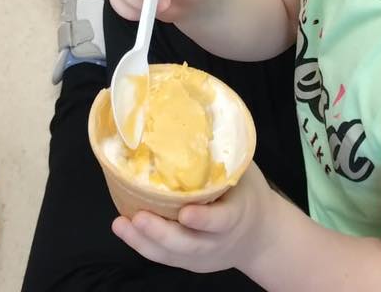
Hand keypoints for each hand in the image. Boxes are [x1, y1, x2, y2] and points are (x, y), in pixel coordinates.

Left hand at [113, 163, 271, 273]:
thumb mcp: (245, 173)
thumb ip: (225, 156)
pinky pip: (164, 256)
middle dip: (161, 232)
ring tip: (121, 224)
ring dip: (144, 240)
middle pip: (188, 243)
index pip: (221, 221)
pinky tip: (124, 228)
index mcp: (236, 216)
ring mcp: (201, 255)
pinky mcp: (188, 262)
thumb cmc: (248, 194)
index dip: (203, 219)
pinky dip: (142, 244)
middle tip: (138, 217)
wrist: (260, 237)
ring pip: (171, 254)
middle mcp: (217, 241)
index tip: (184, 212)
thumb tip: (200, 118)